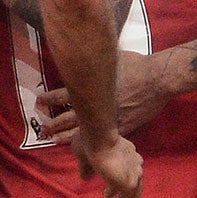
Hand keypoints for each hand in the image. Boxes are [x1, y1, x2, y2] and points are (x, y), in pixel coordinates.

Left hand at [37, 50, 168, 137]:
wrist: (157, 79)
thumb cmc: (137, 64)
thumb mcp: (112, 57)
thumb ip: (99, 60)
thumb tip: (91, 49)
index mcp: (91, 86)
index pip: (62, 95)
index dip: (49, 100)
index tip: (39, 102)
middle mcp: (96, 103)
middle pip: (68, 116)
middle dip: (53, 123)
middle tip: (42, 128)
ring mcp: (108, 117)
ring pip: (82, 130)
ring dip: (66, 136)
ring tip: (54, 140)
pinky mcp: (121, 126)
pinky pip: (103, 137)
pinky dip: (91, 141)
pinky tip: (83, 148)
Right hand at [74, 129, 142, 197]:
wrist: (98, 136)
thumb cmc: (90, 140)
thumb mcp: (84, 155)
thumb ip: (86, 167)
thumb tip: (85, 177)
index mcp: (128, 153)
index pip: (126, 171)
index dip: (116, 184)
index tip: (107, 194)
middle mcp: (135, 163)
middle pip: (132, 185)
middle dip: (120, 196)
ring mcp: (134, 174)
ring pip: (130, 196)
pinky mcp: (129, 184)